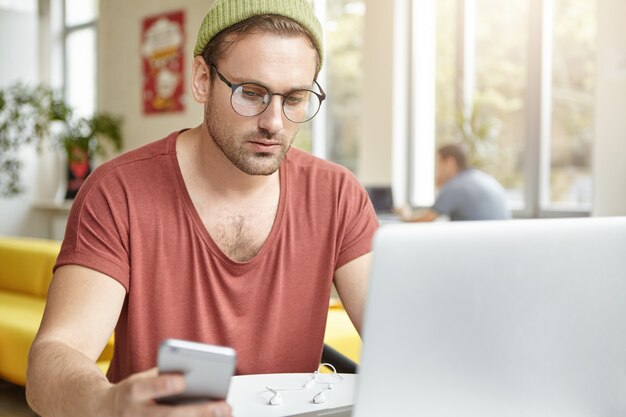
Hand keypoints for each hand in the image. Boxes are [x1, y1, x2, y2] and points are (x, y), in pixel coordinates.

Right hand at [105, 368, 231, 416]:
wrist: (102, 412)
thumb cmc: (134, 392)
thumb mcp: (142, 378)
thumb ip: (166, 376)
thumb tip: (200, 375)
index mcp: (132, 391)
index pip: (147, 387)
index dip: (164, 385)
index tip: (184, 380)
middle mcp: (135, 414)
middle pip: (167, 416)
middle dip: (198, 412)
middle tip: (223, 406)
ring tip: (224, 415)